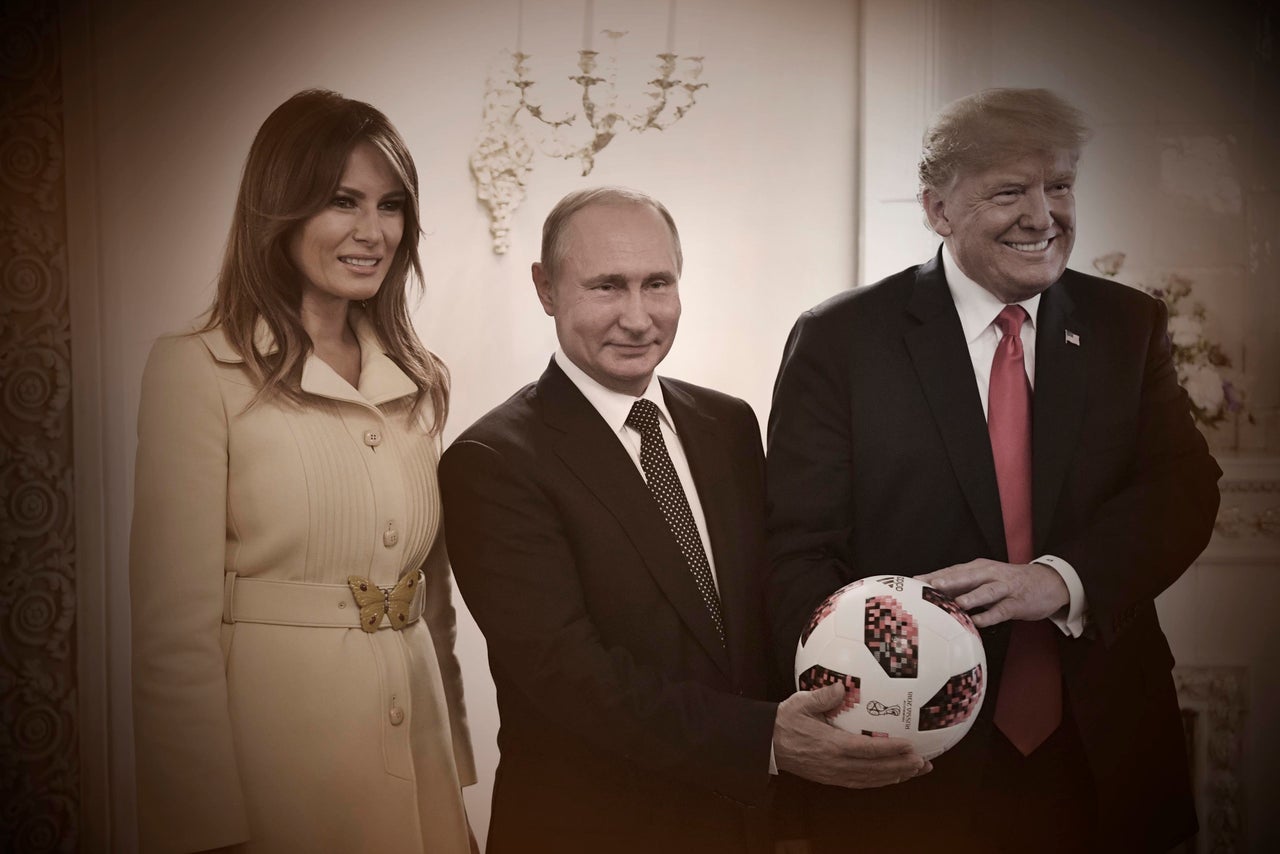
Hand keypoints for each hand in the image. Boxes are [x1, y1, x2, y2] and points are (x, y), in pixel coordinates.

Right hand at [773, 683, 931, 787]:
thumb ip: (823, 696)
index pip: (868, 750)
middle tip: (924, 763)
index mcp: (831, 745)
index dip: (891, 750)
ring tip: (917, 771)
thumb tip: (843, 687)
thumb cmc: (784, 720)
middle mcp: (836, 764)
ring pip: (871, 780)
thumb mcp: (800, 703)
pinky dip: (880, 780)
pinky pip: (861, 782)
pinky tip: (892, 776)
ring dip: (896, 777)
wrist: (766, 743)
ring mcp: (834, 774)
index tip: (911, 746)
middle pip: (876, 771)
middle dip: (902, 768)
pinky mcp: (831, 778)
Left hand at [917, 559, 1067, 626]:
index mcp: (978, 567)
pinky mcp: (1018, 602)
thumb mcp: (984, 579)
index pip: (952, 570)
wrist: (1048, 582)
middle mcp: (990, 574)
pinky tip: (979, 622)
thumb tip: (930, 594)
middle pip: (967, 576)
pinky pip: (1003, 610)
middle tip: (931, 586)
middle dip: (949, 580)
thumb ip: (961, 586)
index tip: (913, 581)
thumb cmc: (1008, 582)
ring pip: (987, 590)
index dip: (933, 575)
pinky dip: (991, 615)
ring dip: (972, 597)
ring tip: (957, 603)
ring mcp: (1005, 588)